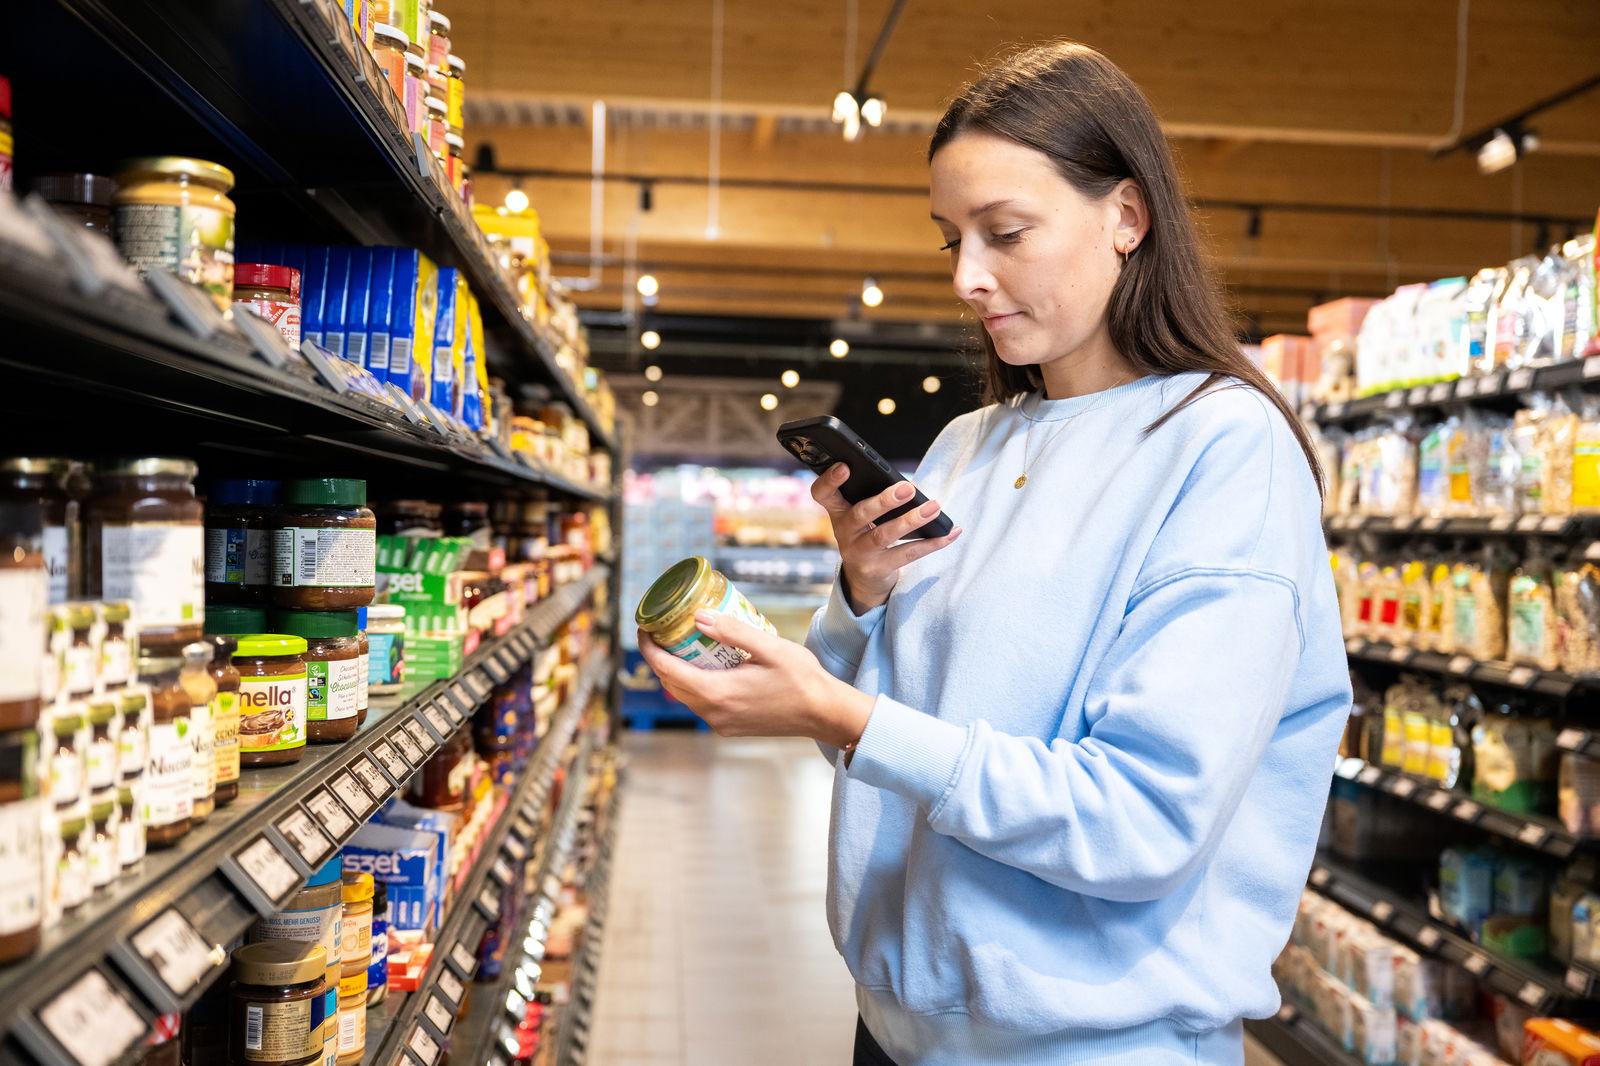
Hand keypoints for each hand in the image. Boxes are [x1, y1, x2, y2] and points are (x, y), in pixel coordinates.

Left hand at [636, 611, 873, 745]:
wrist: (823, 713)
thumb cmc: (802, 678)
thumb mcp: (770, 647)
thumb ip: (733, 632)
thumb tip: (699, 617)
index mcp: (717, 693)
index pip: (667, 669)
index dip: (649, 648)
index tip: (644, 627)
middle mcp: (713, 713)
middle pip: (671, 683)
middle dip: (660, 656)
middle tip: (662, 630)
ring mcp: (720, 723)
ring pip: (684, 695)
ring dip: (677, 671)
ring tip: (682, 644)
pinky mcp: (729, 727)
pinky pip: (701, 704)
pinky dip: (694, 683)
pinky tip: (705, 665)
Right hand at [810, 463, 961, 613]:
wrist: (864, 579)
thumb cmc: (868, 534)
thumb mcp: (862, 517)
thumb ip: (877, 499)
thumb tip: (914, 488)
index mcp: (838, 511)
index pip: (823, 493)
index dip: (830, 480)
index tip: (846, 466)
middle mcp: (844, 532)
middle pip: (861, 513)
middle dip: (884, 500)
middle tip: (908, 488)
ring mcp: (858, 553)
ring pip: (884, 535)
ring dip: (912, 520)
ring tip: (934, 507)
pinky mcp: (876, 570)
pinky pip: (907, 554)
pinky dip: (932, 543)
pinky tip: (950, 533)